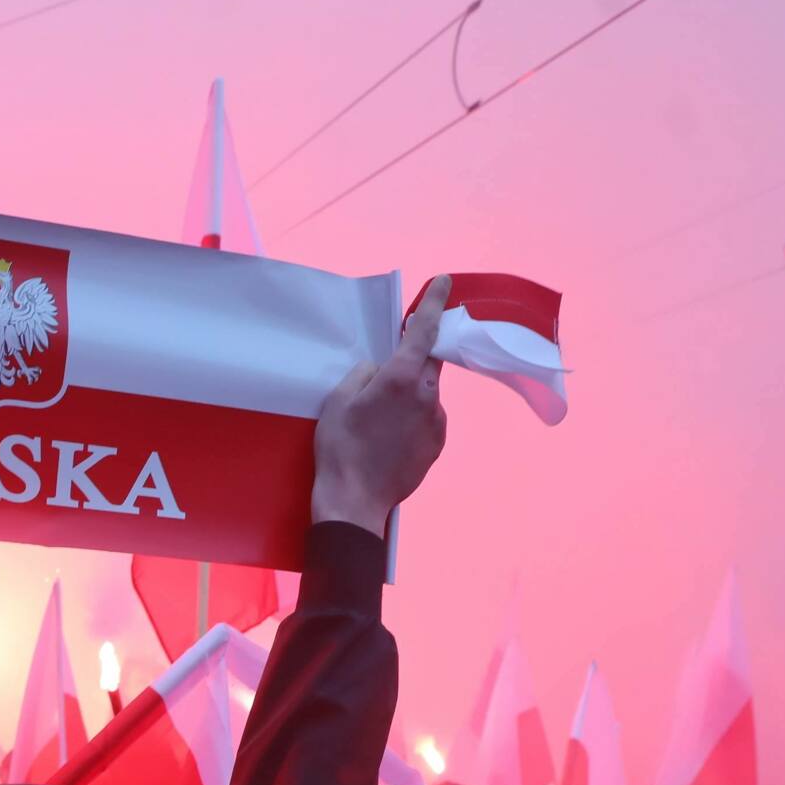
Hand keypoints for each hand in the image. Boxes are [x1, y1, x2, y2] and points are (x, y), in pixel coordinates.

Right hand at [312, 275, 450, 532]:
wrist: (355, 502)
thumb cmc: (340, 449)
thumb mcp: (339, 401)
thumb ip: (364, 375)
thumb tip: (381, 369)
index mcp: (400, 378)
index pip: (423, 331)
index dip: (435, 303)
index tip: (445, 281)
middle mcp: (426, 394)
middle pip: (428, 362)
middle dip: (413, 360)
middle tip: (388, 375)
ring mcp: (436, 420)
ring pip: (427, 392)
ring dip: (410, 395)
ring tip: (381, 422)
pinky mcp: (437, 443)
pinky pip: (428, 417)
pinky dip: (413, 419)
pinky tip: (390, 439)